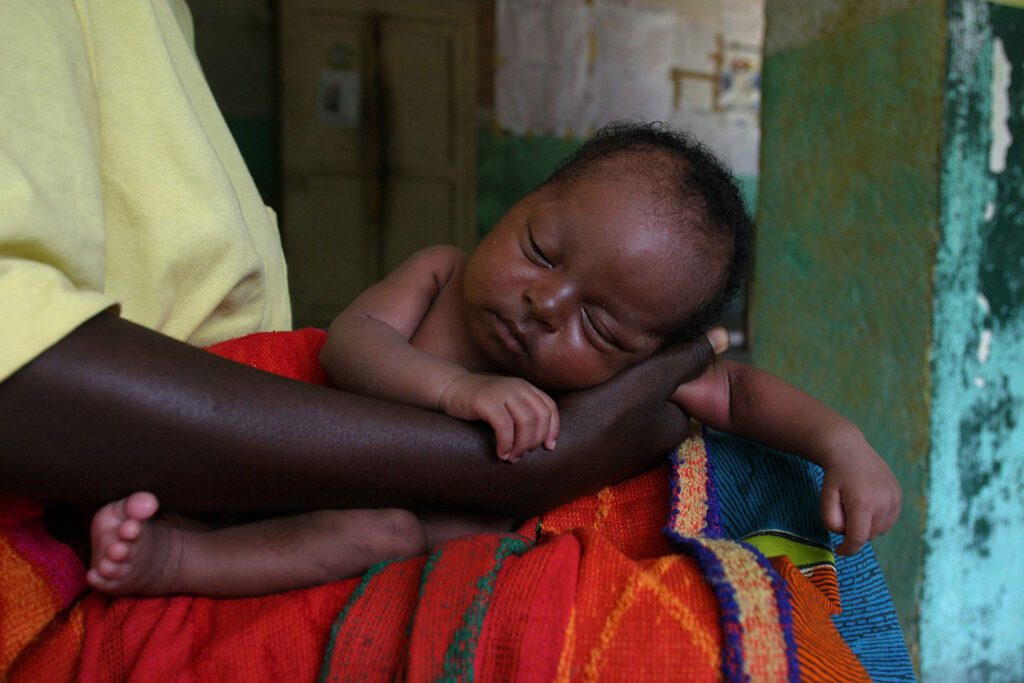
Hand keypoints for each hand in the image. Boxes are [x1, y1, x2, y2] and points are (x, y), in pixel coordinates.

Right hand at [439, 373, 558, 461]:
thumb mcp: (507, 403)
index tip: (548, 447)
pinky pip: (504, 427)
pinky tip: (501, 453)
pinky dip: (506, 444)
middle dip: (534, 441)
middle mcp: (517, 387)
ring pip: (525, 422)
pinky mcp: (486, 401)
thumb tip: (539, 442)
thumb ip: (522, 414)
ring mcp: (502, 392)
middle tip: (523, 455)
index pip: (549, 408)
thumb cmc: (480, 403)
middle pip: (540, 418)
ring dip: (521, 445)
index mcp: (525, 388)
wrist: (451, 388)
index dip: (553, 430)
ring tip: (512, 457)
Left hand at [819, 431, 901, 554]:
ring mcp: (895, 499)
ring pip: (879, 530)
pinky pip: (888, 520)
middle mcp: (884, 502)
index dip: (848, 548)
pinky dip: (876, 519)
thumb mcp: (826, 497)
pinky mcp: (899, 497)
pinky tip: (867, 503)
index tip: (840, 551)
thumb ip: (831, 520)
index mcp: (863, 503)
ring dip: (866, 526)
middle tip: (843, 512)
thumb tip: (845, 535)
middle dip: (854, 531)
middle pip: (868, 535)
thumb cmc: (835, 476)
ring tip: (855, 505)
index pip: (858, 538)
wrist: (850, 450)